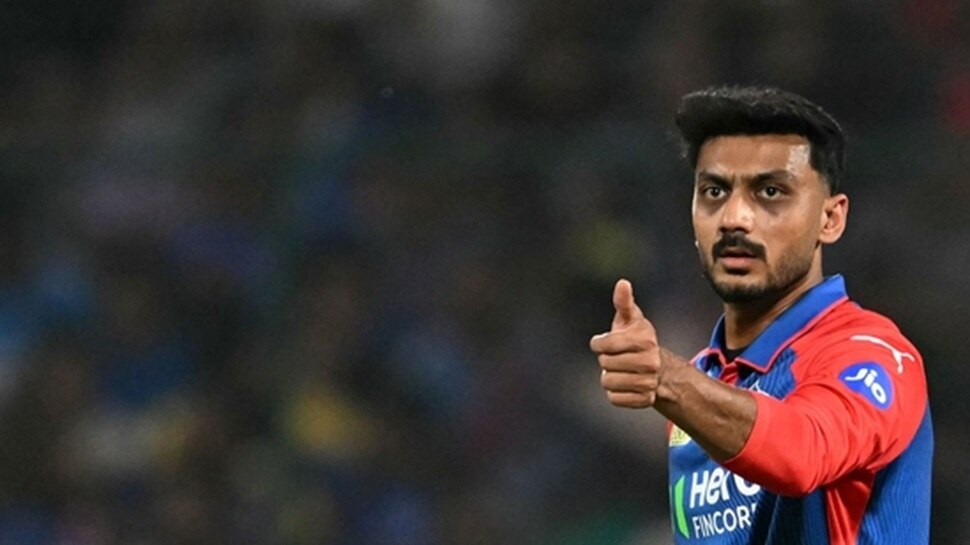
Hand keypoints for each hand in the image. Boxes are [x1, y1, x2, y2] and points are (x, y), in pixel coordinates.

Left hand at [589, 279, 662, 407]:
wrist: (657, 366)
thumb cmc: (637, 338)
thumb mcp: (630, 318)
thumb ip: (623, 302)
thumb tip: (622, 283)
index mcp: (646, 341)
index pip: (605, 345)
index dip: (598, 344)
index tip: (603, 342)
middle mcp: (651, 363)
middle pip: (605, 364)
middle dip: (606, 360)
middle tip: (617, 357)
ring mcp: (649, 383)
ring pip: (608, 382)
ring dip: (609, 377)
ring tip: (621, 370)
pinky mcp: (645, 400)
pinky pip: (614, 398)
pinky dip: (615, 392)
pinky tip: (625, 384)